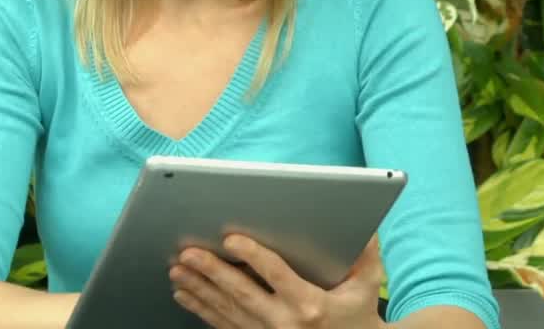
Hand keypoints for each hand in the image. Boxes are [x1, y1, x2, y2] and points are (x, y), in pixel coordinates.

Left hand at [167, 234, 385, 328]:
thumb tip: (363, 224)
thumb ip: (364, 257)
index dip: (253, 257)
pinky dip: (200, 309)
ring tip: (177, 269)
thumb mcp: (366, 287)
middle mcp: (285, 324)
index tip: (232, 239)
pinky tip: (183, 294)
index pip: (277, 276)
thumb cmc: (358, 317)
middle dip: (212, 272)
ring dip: (199, 289)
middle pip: (242, 294)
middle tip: (187, 253)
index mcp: (311, 305)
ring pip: (226, 310)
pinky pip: (223, 325)